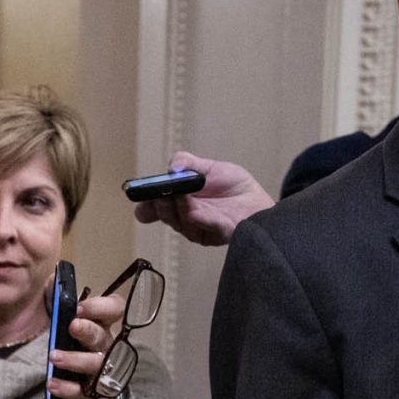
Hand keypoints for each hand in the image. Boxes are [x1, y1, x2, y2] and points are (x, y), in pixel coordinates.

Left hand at [50, 290, 126, 398]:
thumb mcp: (67, 321)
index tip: (80, 307)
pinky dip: (66, 387)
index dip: (101, 306)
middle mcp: (107, 347)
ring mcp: (101, 372)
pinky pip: (81, 391)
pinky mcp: (91, 394)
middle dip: (88, 330)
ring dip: (75, 359)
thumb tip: (53, 279)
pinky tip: (52, 383)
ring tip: (54, 357)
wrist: (82, 388)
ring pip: (96, 364)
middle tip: (71, 326)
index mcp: (102, 325)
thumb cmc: (75, 347)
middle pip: (103, 336)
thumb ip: (59, 299)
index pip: (115, 309)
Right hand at [132, 151, 274, 246]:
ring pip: (180, 221)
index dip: (145, 206)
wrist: (259, 201)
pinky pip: (201, 226)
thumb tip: (173, 167)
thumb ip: (188, 163)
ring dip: (177, 208)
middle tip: (159, 193)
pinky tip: (193, 208)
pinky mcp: (213, 235)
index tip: (140, 200)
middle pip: (165, 215)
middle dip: (159, 204)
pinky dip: (195, 216)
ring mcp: (197, 229)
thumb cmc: (234, 187)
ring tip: (178, 194)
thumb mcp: (210, 167)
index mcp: (178, 203)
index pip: (153, 209)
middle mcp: (183, 219)